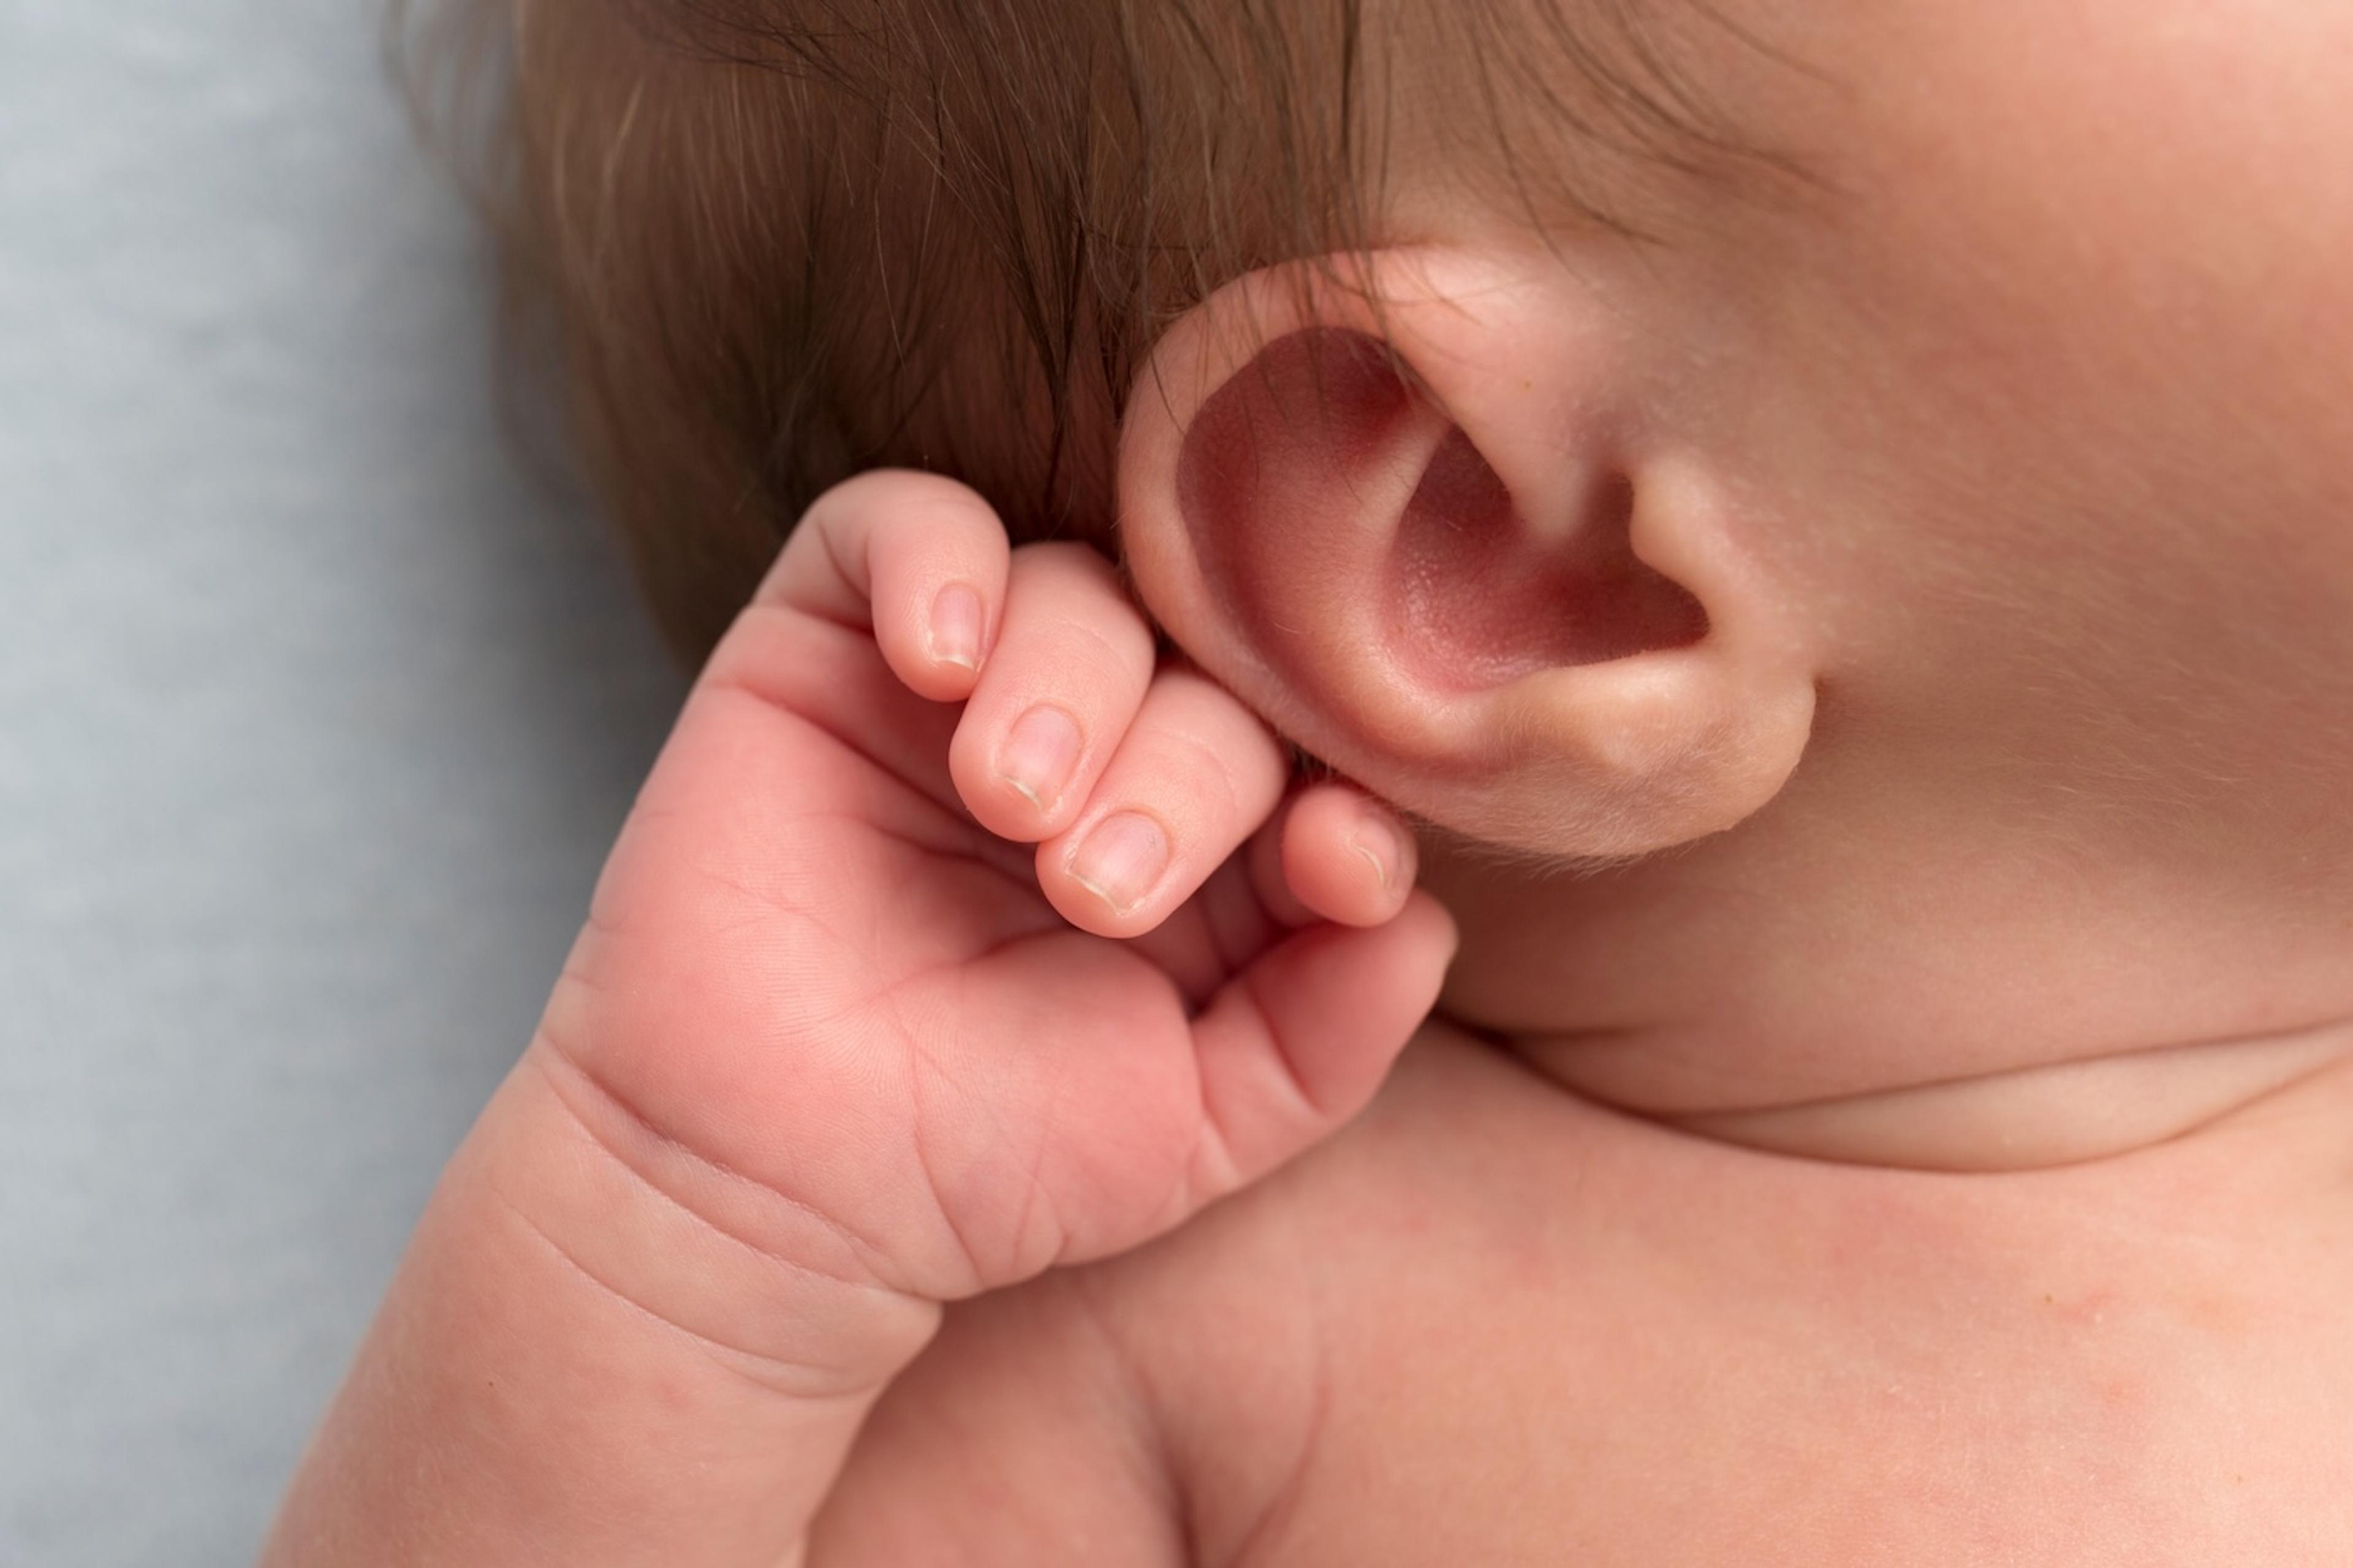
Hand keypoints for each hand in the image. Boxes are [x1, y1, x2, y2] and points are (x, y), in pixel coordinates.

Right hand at [529, 470, 1455, 1384]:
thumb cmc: (982, 1160)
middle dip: (1179, 767)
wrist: (769, 1188)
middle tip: (1092, 889)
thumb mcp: (1203, 1118)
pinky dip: (940, 563)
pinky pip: (900, 523)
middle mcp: (1095, 743)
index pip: (1310, 743)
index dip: (1339, 780)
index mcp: (1200, 841)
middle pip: (1199, 660)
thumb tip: (1421, 909)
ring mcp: (960, 688)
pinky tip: (941, 659)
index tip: (1324, 861)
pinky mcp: (826, 645)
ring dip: (1069, 682)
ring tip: (1007, 804)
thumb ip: (1336, 1023)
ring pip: (1074, 584)